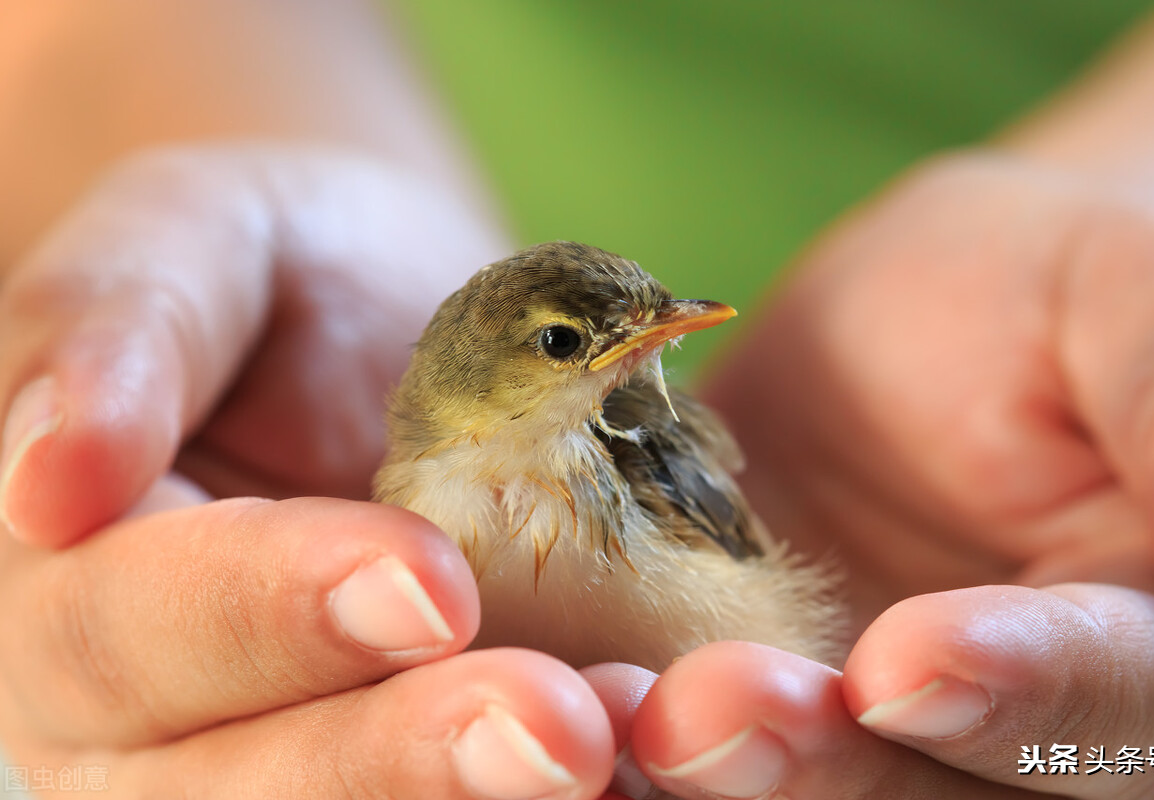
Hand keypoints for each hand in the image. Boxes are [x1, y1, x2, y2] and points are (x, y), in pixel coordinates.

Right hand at [0, 147, 620, 798]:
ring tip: (625, 746)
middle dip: (402, 764)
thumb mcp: (193, 241)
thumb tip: (49, 475)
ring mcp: (291, 749)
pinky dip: (573, 791)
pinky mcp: (422, 750)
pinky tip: (658, 754)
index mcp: (77, 591)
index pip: (137, 632)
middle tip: (559, 726)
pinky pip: (476, 791)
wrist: (377, 326)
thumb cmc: (275, 272)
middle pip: (245, 788)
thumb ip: (121, 325)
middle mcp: (167, 721)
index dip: (274, 613)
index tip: (431, 581)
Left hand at [620, 153, 1153, 797]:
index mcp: (1143, 647)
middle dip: (820, 760)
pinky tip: (538, 691)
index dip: (1020, 696)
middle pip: (931, 789)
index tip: (906, 661)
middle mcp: (1001, 729)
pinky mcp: (733, 690)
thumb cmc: (1046, 298)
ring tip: (601, 714)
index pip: (1112, 703)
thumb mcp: (1125, 303)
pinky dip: (617, 731)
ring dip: (698, 769)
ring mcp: (858, 726)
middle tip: (705, 707)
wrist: (919, 327)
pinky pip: (680, 736)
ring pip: (800, 786)